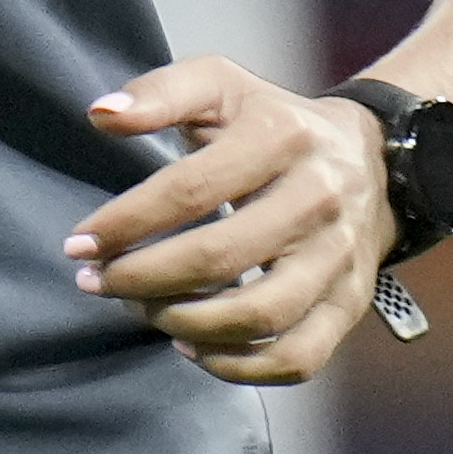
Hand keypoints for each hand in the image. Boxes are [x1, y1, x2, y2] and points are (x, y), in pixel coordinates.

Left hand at [72, 64, 390, 385]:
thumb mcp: (222, 86)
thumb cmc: (272, 126)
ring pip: (260, 314)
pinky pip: (297, 357)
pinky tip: (192, 346)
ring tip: (143, 311)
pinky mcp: (350, 302)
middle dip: (141, 279)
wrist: (373, 161)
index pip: (189, 190)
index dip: (125, 224)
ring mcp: (340, 256)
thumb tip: (102, 115)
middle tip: (97, 282)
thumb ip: (161, 92)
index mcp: (282, 138)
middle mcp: (320, 198)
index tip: (79, 244)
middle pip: (220, 257)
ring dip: (184, 323)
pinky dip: (238, 367)